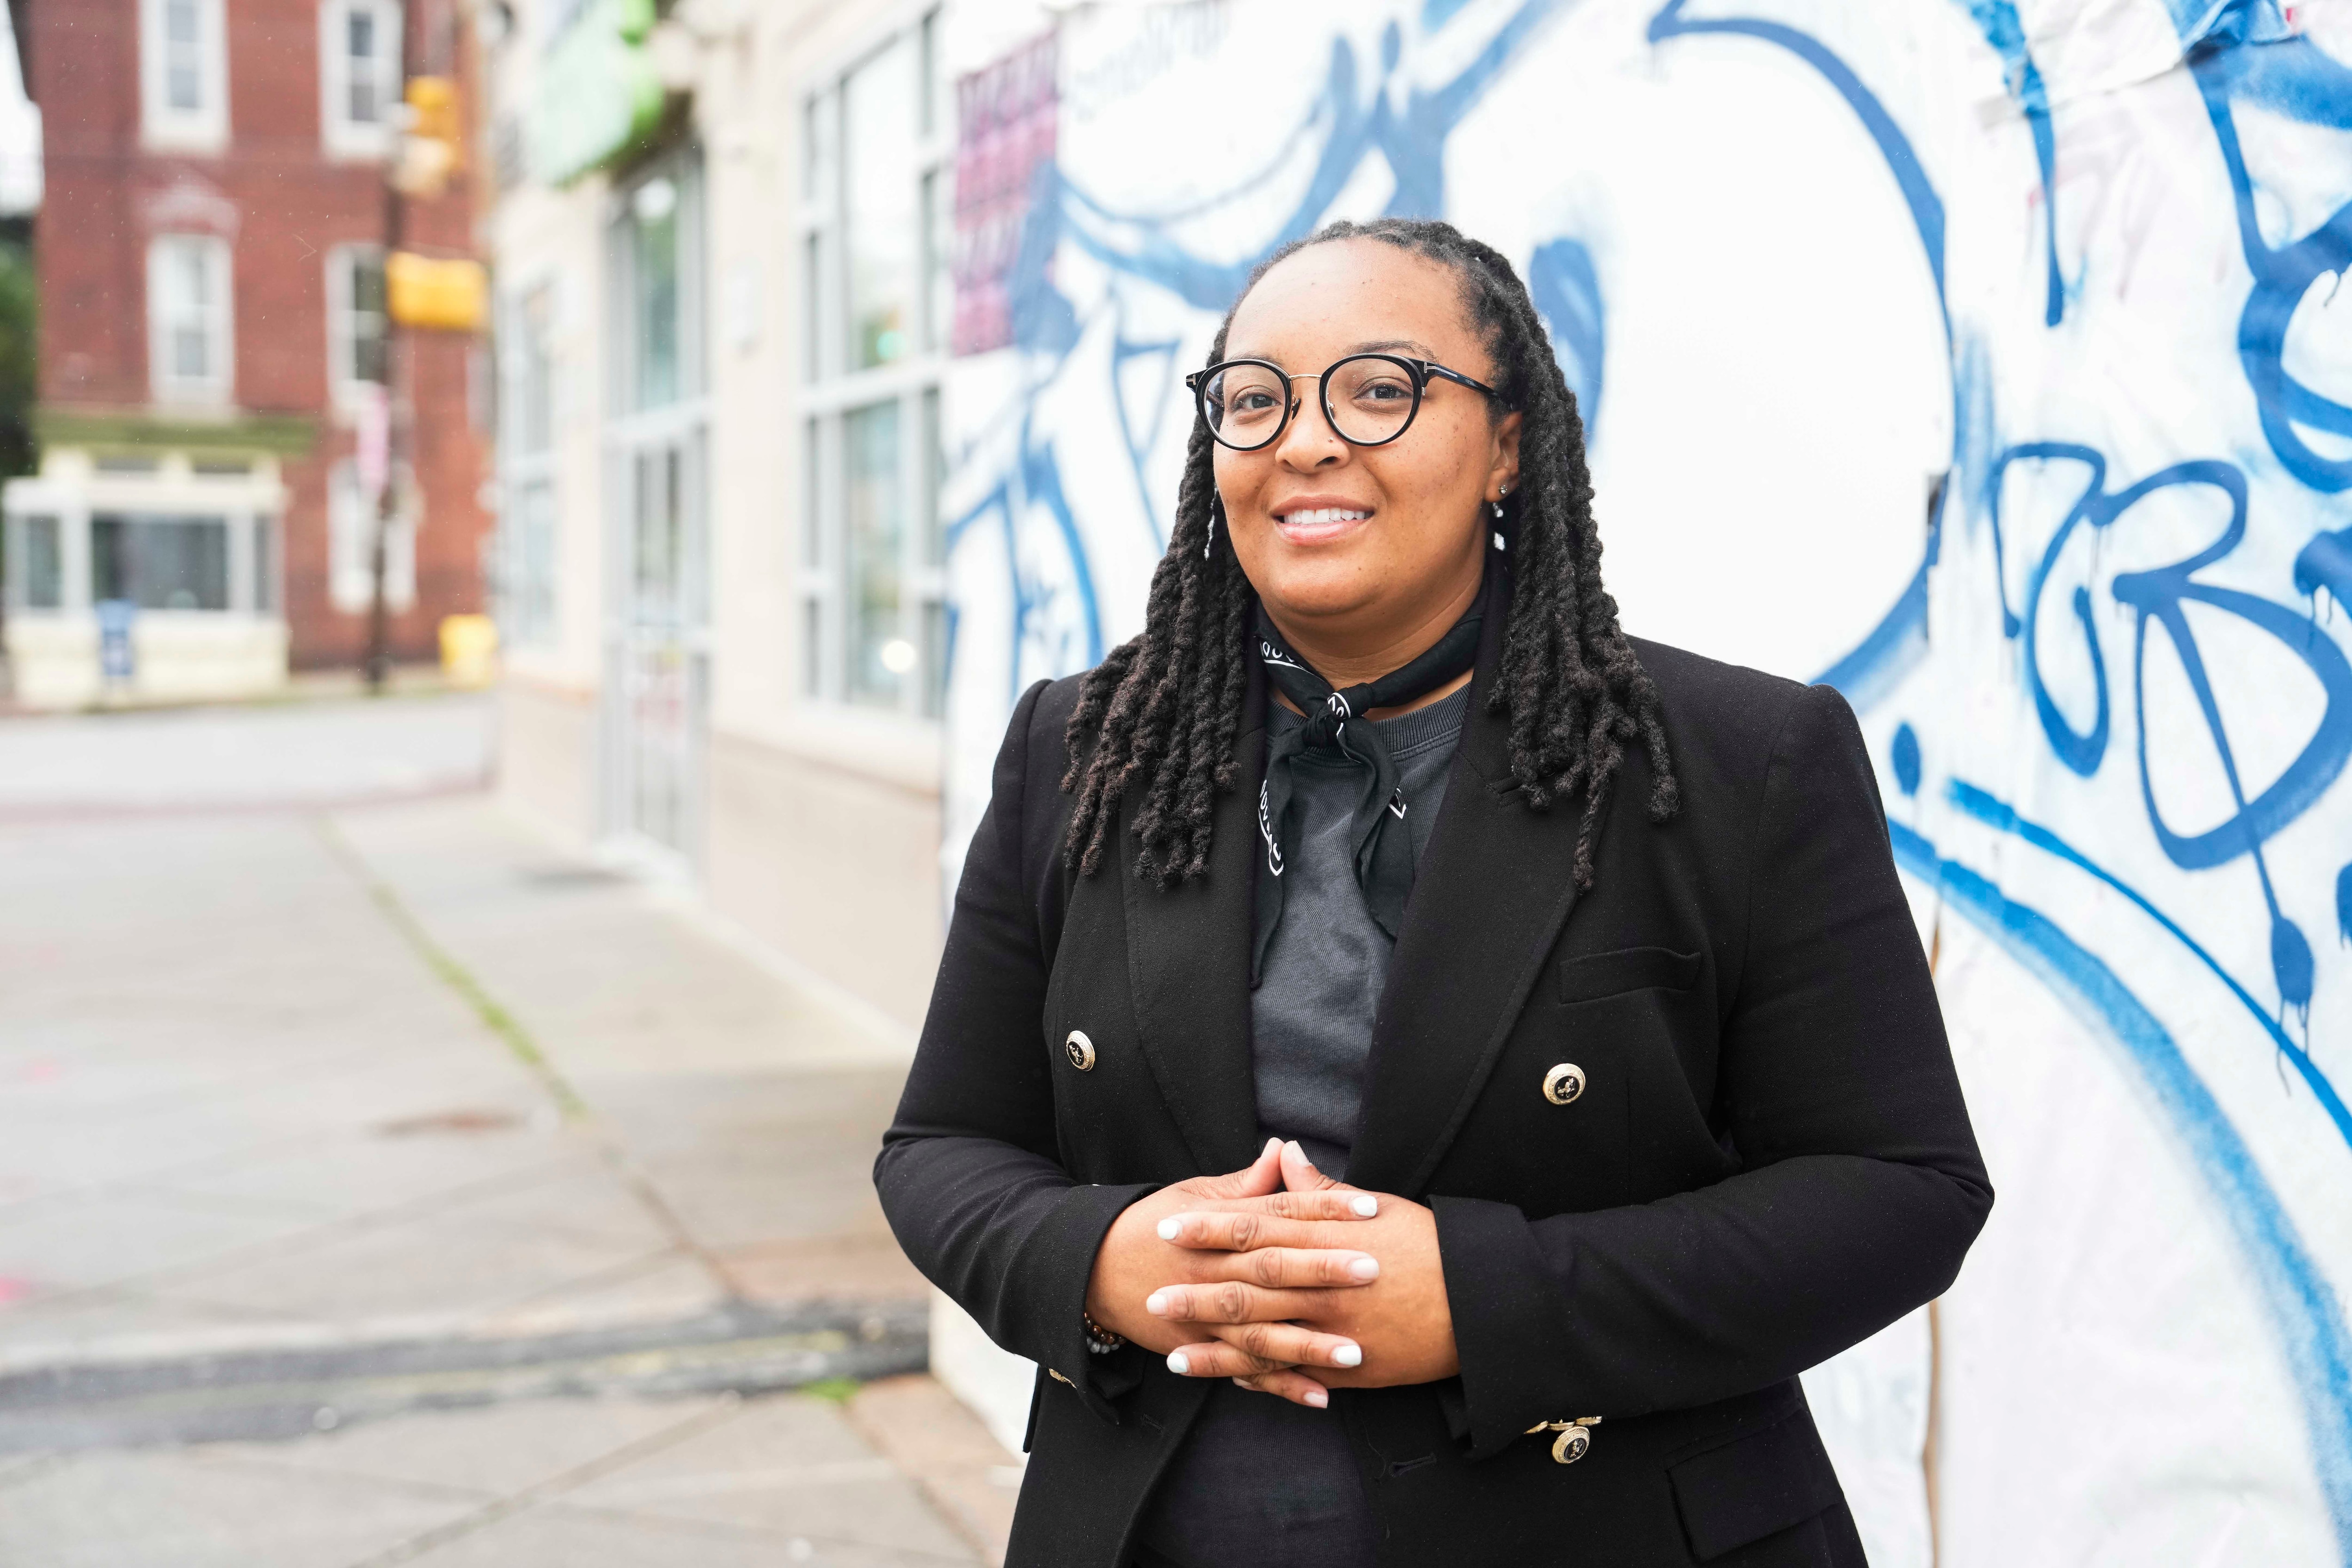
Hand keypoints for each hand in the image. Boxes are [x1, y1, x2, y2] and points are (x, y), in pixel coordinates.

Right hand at [1084, 1138, 1380, 1359]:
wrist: (1092, 1268)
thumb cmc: (1150, 1224)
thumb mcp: (1192, 1194)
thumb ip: (1246, 1182)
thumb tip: (1285, 1148)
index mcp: (1220, 1224)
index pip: (1281, 1212)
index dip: (1325, 1209)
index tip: (1370, 1208)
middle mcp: (1215, 1268)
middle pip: (1274, 1268)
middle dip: (1324, 1270)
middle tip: (1373, 1269)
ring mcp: (1205, 1313)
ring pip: (1263, 1330)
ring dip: (1310, 1343)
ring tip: (1356, 1351)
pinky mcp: (1199, 1346)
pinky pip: (1244, 1370)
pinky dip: (1281, 1385)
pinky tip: (1320, 1395)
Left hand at [1153, 1142, 1457, 1406]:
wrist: (1479, 1303)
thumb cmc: (1430, 1247)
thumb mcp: (1379, 1206)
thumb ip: (1322, 1189)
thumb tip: (1284, 1154)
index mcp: (1327, 1240)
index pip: (1255, 1228)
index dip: (1209, 1229)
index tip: (1170, 1228)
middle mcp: (1323, 1287)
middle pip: (1248, 1288)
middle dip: (1197, 1294)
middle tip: (1153, 1299)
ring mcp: (1333, 1333)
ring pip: (1262, 1342)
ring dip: (1215, 1347)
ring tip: (1172, 1351)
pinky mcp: (1349, 1369)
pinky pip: (1294, 1376)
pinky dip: (1259, 1379)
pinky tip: (1229, 1380)